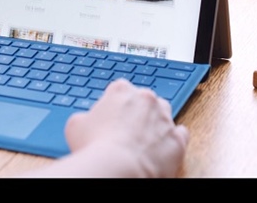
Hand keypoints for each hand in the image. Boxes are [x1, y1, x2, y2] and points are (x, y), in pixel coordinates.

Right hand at [63, 78, 188, 177]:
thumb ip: (84, 116)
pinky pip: (180, 133)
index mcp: (121, 90)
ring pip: (164, 113)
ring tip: (143, 140)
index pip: (120, 89)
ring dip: (156, 123)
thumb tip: (85, 120)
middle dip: (136, 112)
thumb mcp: (76, 125)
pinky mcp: (177, 139)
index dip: (114, 104)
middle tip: (124, 130)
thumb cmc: (96, 147)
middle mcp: (146, 98)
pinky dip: (173, 139)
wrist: (118, 167)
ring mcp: (164, 117)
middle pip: (143, 100)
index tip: (111, 116)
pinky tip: (164, 146)